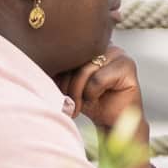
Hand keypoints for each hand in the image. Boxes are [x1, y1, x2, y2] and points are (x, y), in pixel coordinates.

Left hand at [56, 46, 152, 167]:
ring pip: (85, 70)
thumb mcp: (70, 84)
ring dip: (77, 92)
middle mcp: (106, 44)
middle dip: (66, 84)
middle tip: (66, 103)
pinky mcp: (128, 66)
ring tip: (76, 106)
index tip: (56, 91)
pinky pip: (98, 79)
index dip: (58, 72)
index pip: (67, 51)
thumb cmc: (90, 102)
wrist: (112, 123)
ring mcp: (119, 54)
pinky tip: (96, 100)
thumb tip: (39, 61)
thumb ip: (61, 70)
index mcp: (91, 45)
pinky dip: (92, 93)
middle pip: (75, 60)